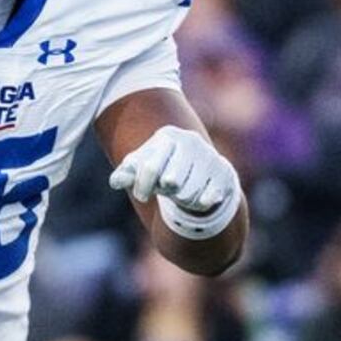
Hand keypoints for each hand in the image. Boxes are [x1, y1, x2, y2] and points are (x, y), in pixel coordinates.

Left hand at [109, 126, 241, 239]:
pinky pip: (208, 198)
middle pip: (171, 182)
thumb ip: (126, 174)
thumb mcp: (141, 169)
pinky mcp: (225, 172)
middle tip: (165, 190)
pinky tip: (199, 199)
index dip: (142, 187)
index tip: (141, 197)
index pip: (150, 167)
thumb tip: (115, 181)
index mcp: (167, 136)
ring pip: (189, 193)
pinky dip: (200, 203)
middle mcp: (191, 141)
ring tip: (181, 193)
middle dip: (164, 192)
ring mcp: (209, 155)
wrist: (198, 168)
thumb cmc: (162, 168)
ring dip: (181, 200)